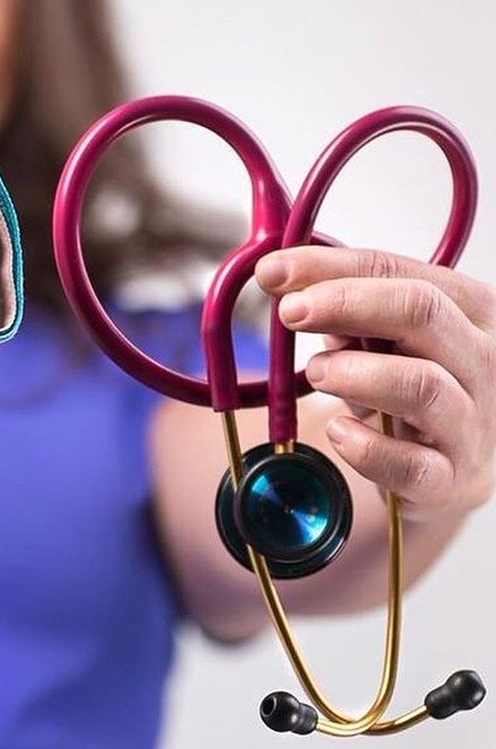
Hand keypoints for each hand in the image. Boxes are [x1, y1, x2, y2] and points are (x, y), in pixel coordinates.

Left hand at [254, 247, 495, 521]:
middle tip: (290, 310)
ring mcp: (475, 424)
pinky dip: (367, 447)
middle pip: (422, 312)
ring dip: (355, 372)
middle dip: (345, 302)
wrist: (447, 473)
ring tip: (317, 372)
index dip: (333, 267)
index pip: (403, 272)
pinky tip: (339, 432)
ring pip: (422, 385)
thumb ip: (348, 312)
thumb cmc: (410, 391)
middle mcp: (485, 362)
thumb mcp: (385, 342)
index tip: (274, 270)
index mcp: (472, 312)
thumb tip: (287, 282)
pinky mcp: (453, 481)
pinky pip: (412, 466)